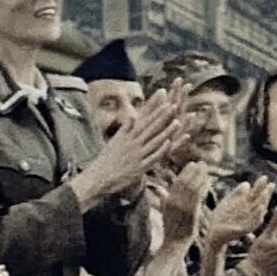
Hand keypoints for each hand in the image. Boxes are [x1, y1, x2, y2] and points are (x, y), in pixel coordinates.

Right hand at [74, 84, 186, 204]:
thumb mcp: (116, 141)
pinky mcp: (139, 168)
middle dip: (162, 116)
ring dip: (166, 131)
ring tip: (178, 122)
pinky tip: (169, 143)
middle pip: (150, 127)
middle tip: (173, 105)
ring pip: (154, 141)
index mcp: (127, 135)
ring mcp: (136, 155)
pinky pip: (152, 157)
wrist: (98, 178)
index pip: (143, 119)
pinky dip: (160, 150)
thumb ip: (126, 129)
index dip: (153, 108)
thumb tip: (133, 116)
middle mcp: (132, 143)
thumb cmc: (107, 160)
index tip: (162, 97)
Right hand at [161, 161, 213, 243]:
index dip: (185, 172)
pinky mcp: (191, 212)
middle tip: (202, 163)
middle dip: (194, 171)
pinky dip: (204, 186)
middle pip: (185, 181)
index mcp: (167, 200)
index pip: (177, 182)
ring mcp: (182, 207)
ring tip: (206, 168)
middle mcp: (174, 202)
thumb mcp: (165, 212)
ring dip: (200, 176)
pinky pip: (199, 195)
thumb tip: (161, 191)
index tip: (192, 164)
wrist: (175, 243)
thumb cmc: (172, 228)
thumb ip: (164, 200)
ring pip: (192, 186)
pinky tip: (210, 181)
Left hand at [208, 177, 272, 246]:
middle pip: (259, 201)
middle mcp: (248, 213)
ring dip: (262, 203)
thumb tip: (246, 183)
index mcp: (245, 206)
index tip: (265, 177)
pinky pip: (253, 223)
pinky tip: (261, 209)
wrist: (214, 234)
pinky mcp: (244, 230)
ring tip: (266, 193)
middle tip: (272, 184)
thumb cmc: (221, 219)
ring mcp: (247, 221)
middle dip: (265, 193)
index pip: (255, 194)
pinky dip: (257, 216)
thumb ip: (237, 194)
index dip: (260, 186)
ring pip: (258, 211)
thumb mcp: (228, 202)